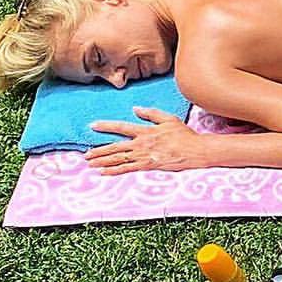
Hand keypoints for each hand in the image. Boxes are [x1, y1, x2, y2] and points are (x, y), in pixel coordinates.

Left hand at [86, 107, 205, 174]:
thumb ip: (151, 113)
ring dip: (103, 161)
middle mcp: (142, 143)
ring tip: (90, 163)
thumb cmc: (184, 135)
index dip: (106, 126)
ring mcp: (144, 155)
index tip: (92, 126)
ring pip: (118, 159)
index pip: (121, 127)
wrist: (195, 150)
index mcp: (146, 131)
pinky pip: (127, 169)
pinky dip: (114, 171)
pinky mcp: (148, 165)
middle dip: (99, 150)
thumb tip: (135, 109)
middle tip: (86, 154)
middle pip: (115, 147)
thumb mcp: (169, 119)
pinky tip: (104, 172)